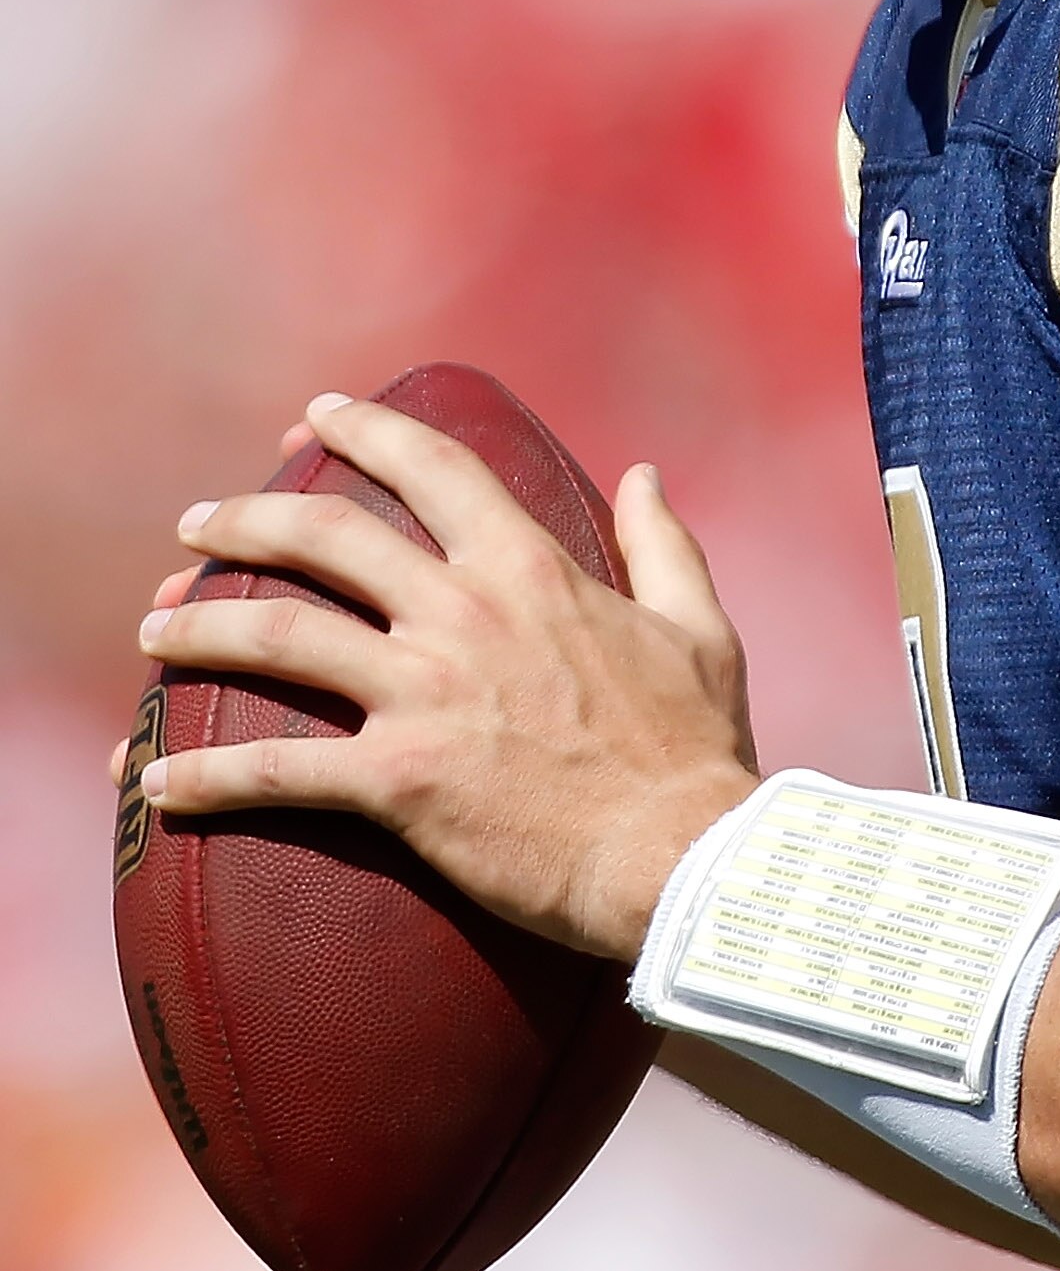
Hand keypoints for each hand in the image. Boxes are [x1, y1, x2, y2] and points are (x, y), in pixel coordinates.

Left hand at [117, 393, 758, 961]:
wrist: (681, 855)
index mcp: (529, 568)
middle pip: (324, 535)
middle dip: (245, 518)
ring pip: (278, 634)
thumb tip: (642, 475)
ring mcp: (423, 694)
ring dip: (197, 626)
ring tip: (151, 629)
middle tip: (197, 525)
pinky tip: (149, 778)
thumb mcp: (698, 627)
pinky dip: (201, 775)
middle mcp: (462, 613)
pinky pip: (273, 771)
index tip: (315, 414)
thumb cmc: (693, 749)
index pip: (433, 467)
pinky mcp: (396, 780)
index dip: (366, 429)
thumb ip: (664, 544)